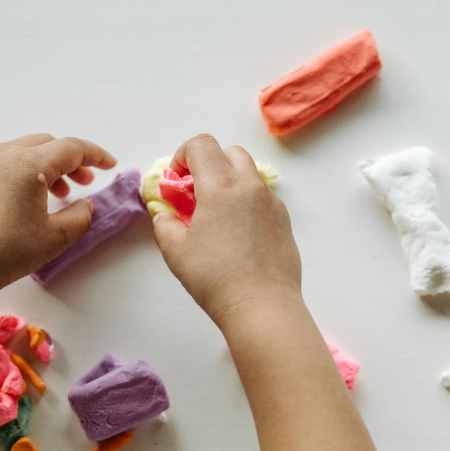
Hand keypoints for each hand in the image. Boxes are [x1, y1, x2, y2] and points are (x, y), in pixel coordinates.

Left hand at [0, 134, 115, 292]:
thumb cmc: (8, 252)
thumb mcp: (57, 237)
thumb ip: (81, 215)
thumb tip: (86, 204)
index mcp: (28, 164)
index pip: (71, 149)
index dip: (95, 155)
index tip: (110, 165)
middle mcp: (3, 155)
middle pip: (47, 144)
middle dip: (71, 160)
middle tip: (85, 181)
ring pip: (24, 151)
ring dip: (47, 165)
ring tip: (58, 192)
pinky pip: (3, 163)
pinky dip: (23, 171)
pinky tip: (27, 198)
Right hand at [152, 134, 301, 324]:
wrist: (262, 305)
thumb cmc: (215, 278)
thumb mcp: (175, 251)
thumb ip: (165, 224)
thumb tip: (166, 216)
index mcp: (222, 185)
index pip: (202, 145)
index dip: (183, 156)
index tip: (176, 181)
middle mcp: (251, 187)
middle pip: (230, 153)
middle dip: (209, 164)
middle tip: (195, 195)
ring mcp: (272, 203)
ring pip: (249, 175)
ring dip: (229, 183)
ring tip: (216, 216)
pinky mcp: (284, 222)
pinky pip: (263, 199)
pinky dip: (247, 203)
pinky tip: (237, 234)